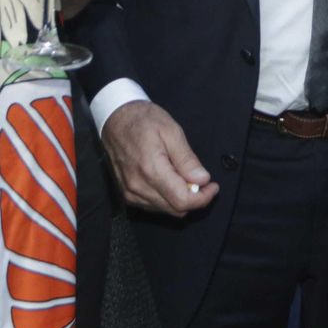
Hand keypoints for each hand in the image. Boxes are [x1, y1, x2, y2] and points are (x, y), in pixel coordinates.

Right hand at [101, 100, 217, 216]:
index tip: (213, 186)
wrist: (115, 118)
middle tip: (203, 181)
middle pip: (175, 209)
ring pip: (165, 210)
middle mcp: (138, 187)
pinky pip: (153, 206)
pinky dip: (167, 198)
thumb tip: (202, 180)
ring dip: (180, 199)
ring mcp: (130, 193)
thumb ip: (187, 159)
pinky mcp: (126, 194)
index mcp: (151, 170)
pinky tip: (171, 181)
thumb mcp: (171, 131)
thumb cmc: (143, 120)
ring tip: (186, 177)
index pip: (182, 200)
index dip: (203, 198)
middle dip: (195, 199)